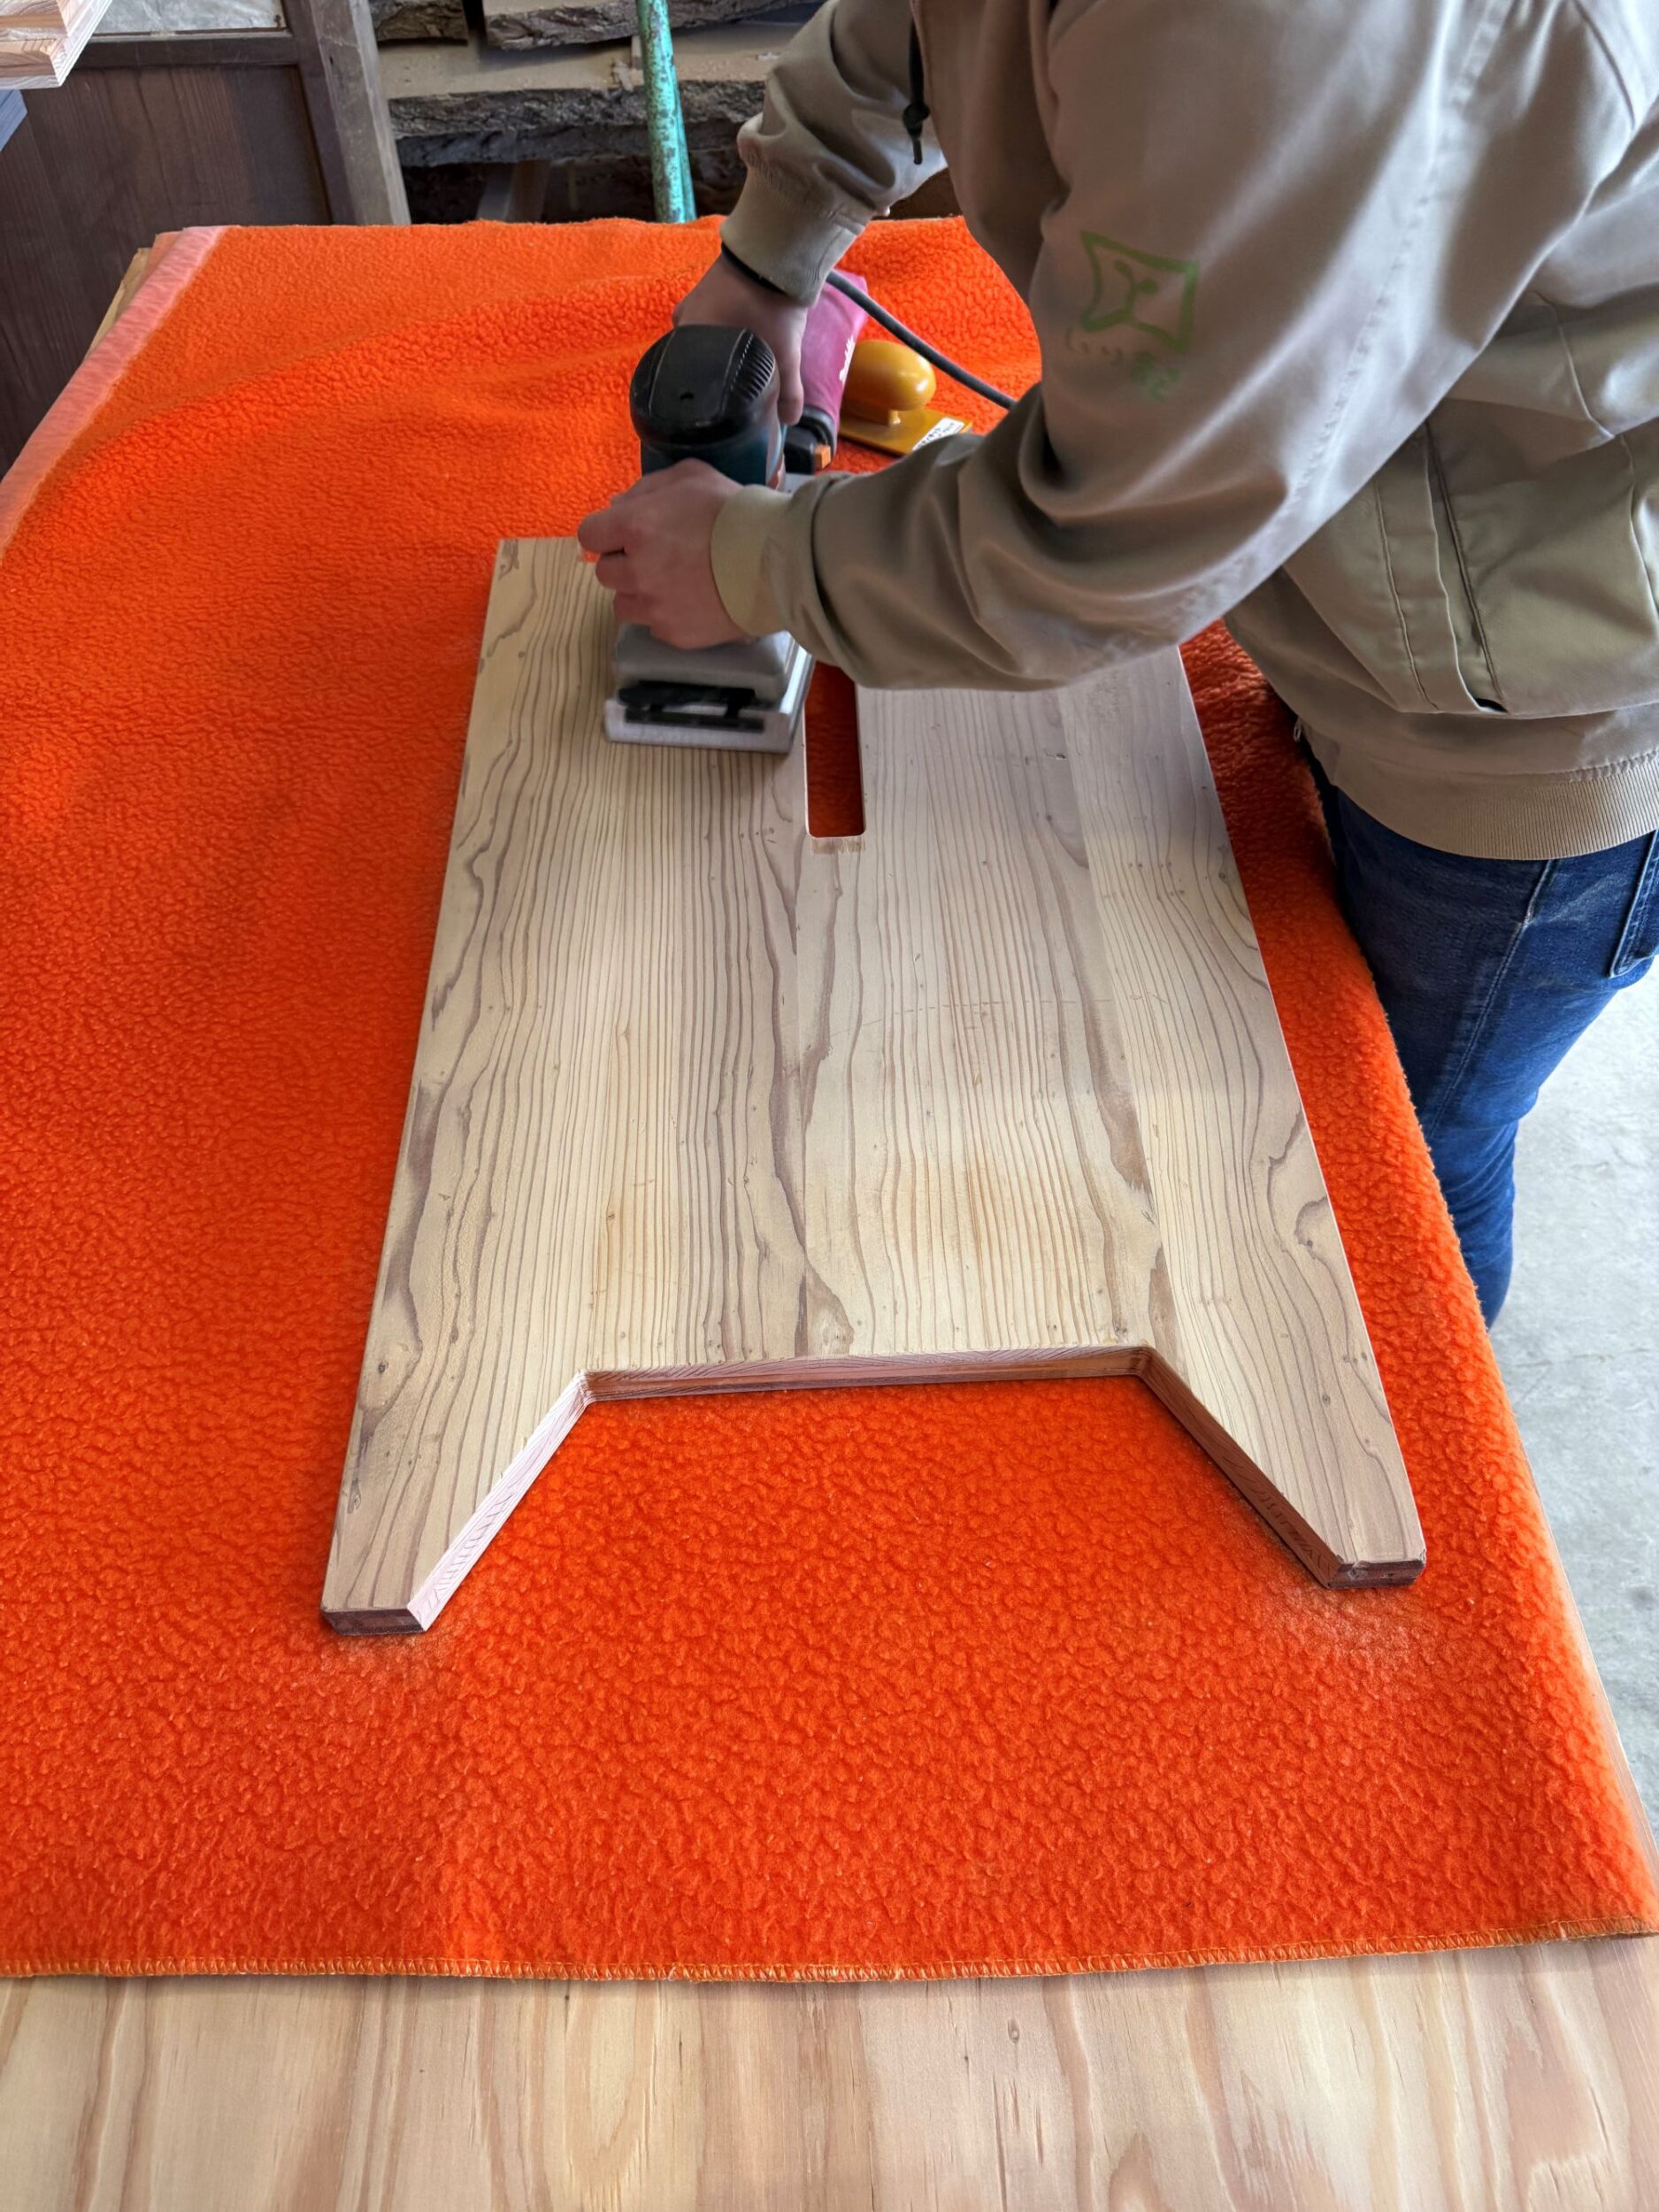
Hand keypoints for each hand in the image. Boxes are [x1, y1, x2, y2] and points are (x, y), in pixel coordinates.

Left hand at [577, 461, 746, 649]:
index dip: (605, 532)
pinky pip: (654, 626)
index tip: (624, 533)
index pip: (589, 535)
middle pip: (604, 573)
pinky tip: (691, 601)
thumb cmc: (734, 510)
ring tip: (671, 584)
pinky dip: (666, 615)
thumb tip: (617, 507)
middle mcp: (636, 571)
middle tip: (656, 556)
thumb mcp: (691, 477)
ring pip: (623, 605)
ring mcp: (654, 608)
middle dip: (624, 563)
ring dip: (639, 593)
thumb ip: (647, 488)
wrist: (775, 561)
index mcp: (635, 526)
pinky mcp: (674, 635)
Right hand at [674, 257, 811, 425]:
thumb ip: (789, 390)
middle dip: (714, 370)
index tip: (719, 405)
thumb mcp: (784, 352)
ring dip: (720, 348)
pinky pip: (712, 316)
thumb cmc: (769, 303)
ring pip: (704, 335)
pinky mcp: (711, 283)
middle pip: (696, 356)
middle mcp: (683, 318)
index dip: (703, 391)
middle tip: (734, 388)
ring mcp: (695, 297)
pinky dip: (725, 329)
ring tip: (741, 365)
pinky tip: (742, 338)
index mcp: (688, 335)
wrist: (777, 247)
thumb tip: (789, 421)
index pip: (686, 375)